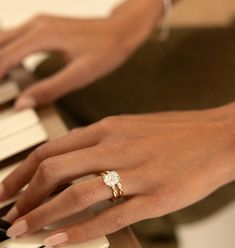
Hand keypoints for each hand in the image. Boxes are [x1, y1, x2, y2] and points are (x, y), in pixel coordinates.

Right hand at [0, 0, 162, 109]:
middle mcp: (36, 25)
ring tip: (1, 85)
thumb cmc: (106, 51)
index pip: (4, 58)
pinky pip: (16, 39)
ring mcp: (39, 23)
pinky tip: (9, 71)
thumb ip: (50, 89)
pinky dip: (7, 54)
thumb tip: (22, 103)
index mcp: (42, 35)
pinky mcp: (44, 27)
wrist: (121, 32)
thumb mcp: (80, 75)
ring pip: (4, 39)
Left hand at [1, 104, 234, 245]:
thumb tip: (74, 158)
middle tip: (7, 213)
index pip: (52, 149)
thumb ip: (102, 141)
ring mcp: (135, 173)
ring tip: (21, 229)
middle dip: (22, 194)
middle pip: (54, 170)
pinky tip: (58, 239)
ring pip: (75, 193)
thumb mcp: (132, 126)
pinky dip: (79, 230)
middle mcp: (116, 147)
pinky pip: (109, 216)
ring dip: (42, 214)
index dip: (22, 171)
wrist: (218, 136)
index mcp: (109, 128)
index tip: (8, 188)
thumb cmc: (176, 132)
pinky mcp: (155, 198)